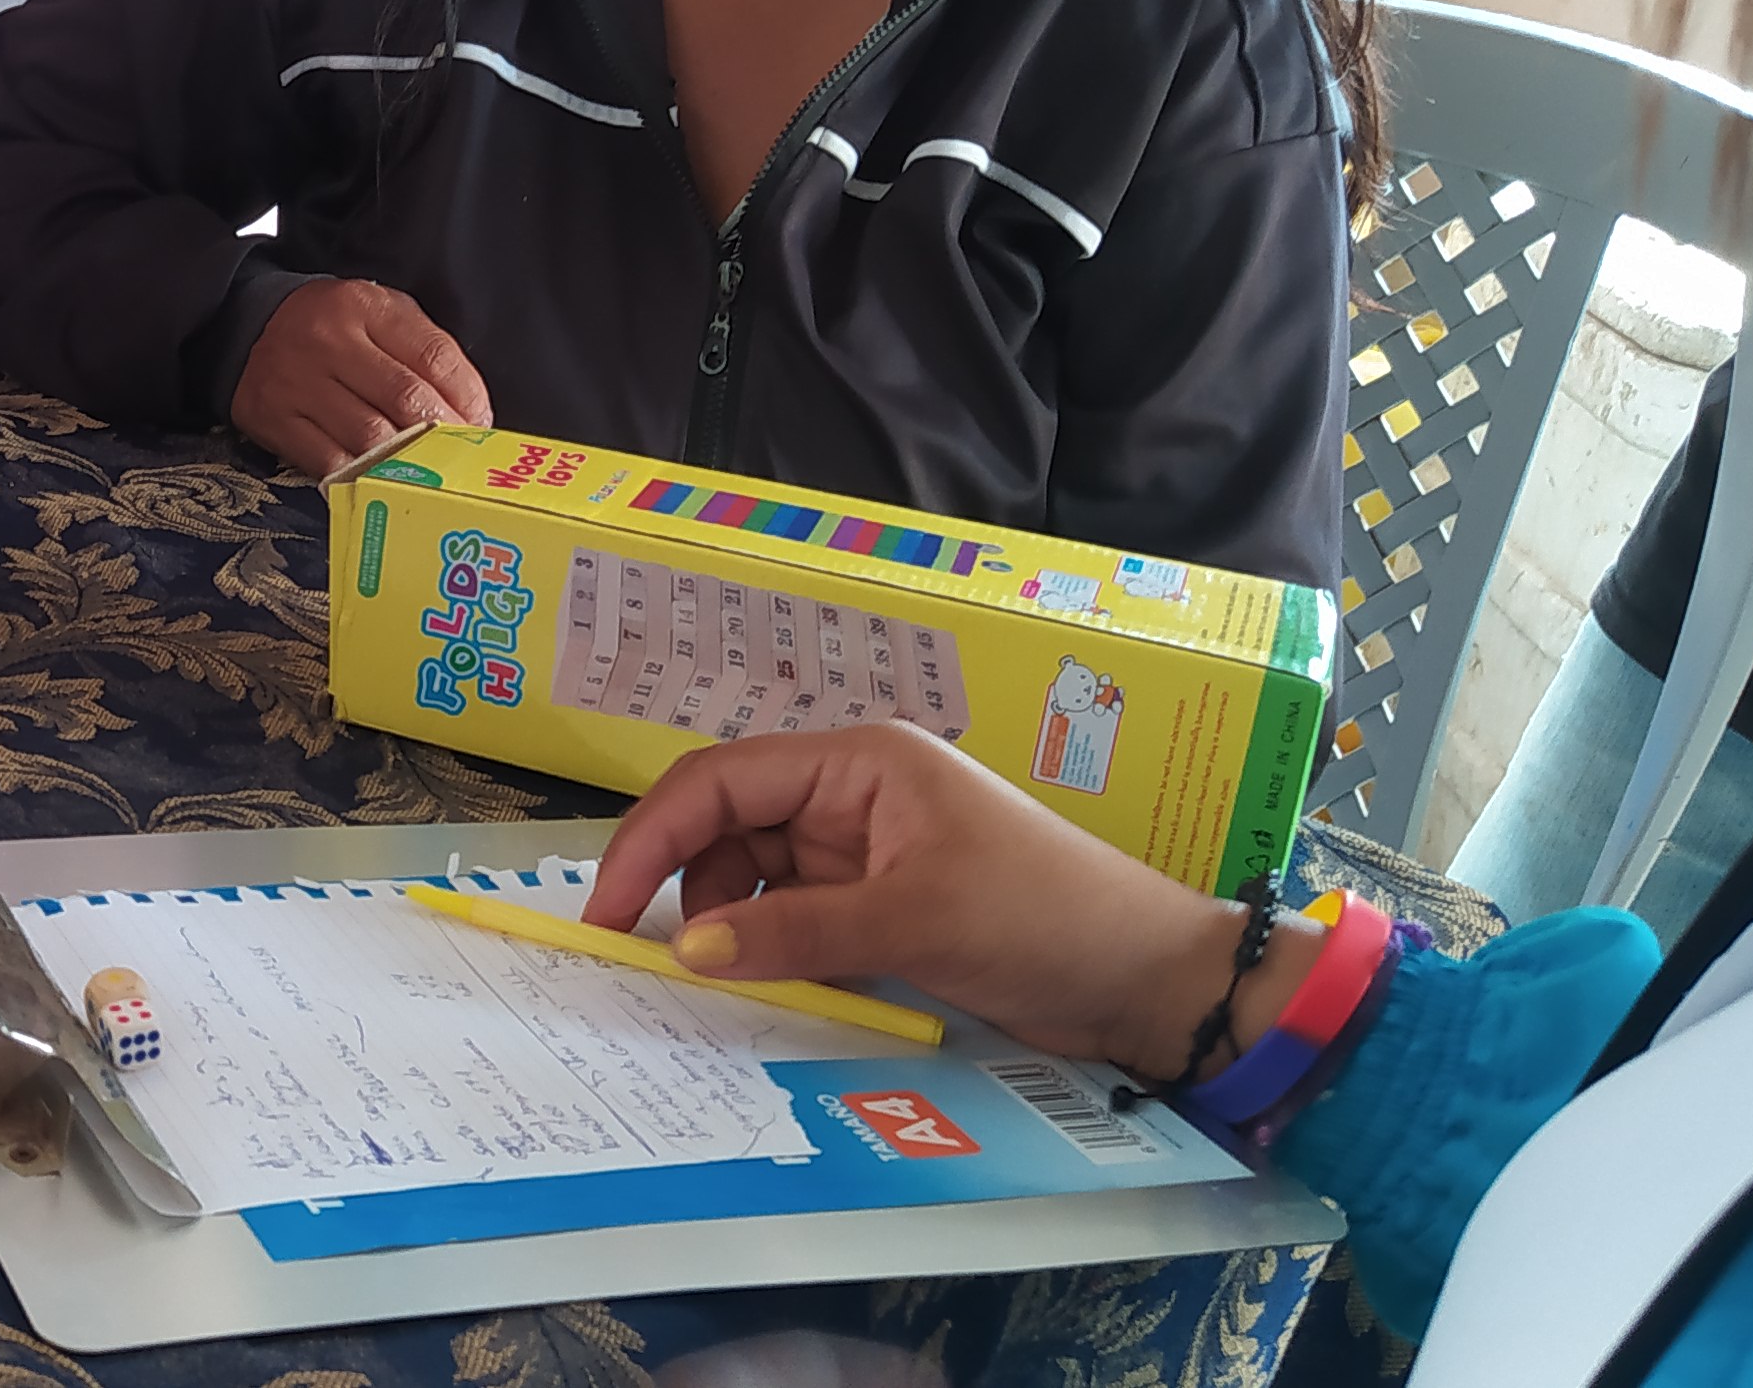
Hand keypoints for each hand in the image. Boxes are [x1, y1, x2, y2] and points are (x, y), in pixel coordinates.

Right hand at [227, 278, 496, 475]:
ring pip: (368, 436)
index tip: (479, 425)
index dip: (466, 398)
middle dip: (441, 435)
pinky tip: (380, 480)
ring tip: (424, 472)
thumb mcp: (382, 315)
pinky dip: (360, 477)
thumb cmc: (333, 327)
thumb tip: (472, 413)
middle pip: (404, 398)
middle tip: (457, 457)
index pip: (433, 356)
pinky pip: (327, 461)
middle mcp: (327, 340)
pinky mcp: (272, 418)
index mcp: (365, 305)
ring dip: (406, 461)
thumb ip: (427, 352)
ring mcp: (296, 381)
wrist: (250, 326)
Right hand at [585, 722, 1319, 1078]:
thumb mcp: (913, 921)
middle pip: (726, 827)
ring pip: (753, 881)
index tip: (605, 911)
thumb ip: (793, 934)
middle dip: (680, 887)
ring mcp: (864, 852)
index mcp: (858, 764)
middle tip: (640, 961)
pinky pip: (792, 921)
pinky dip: (768, 953)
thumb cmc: (1043, 918)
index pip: (719, 781)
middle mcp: (851, 796)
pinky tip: (763, 989)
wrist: (1148, 979)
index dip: (650, 838)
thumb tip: (685, 952)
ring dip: (726, 929)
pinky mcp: (880, 906)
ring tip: (717, 985)